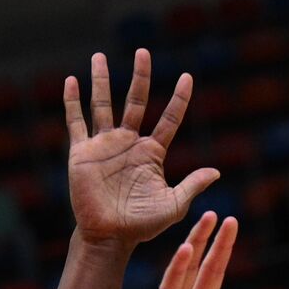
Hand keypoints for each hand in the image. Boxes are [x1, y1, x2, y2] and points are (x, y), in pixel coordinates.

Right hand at [65, 50, 219, 243]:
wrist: (109, 237)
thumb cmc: (141, 226)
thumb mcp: (173, 205)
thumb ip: (192, 186)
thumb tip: (217, 172)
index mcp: (151, 152)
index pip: (169, 118)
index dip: (179, 98)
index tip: (187, 76)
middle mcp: (128, 143)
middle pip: (136, 101)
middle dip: (140, 76)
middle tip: (143, 51)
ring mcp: (104, 145)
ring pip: (103, 104)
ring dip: (102, 80)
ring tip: (100, 56)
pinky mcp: (82, 153)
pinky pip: (76, 123)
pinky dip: (72, 102)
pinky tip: (71, 82)